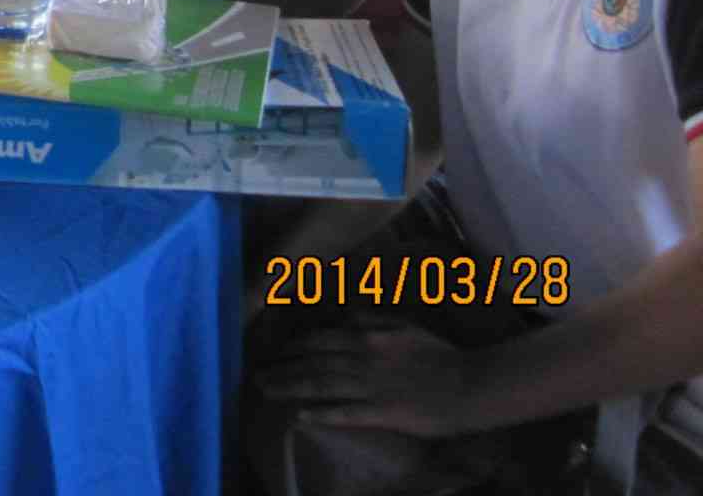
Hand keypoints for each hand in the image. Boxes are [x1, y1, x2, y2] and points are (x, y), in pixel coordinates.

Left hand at [257, 320, 479, 439]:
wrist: (472, 383)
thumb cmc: (440, 355)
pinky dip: (322, 413)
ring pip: (320, 384)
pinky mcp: (383, 412)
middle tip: (257, 375)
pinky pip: (346, 412)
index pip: (318, 338)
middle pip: (312, 361)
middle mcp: (362, 358)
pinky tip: (301, 416)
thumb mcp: (404, 326)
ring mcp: (371, 386)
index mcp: (367, 336)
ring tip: (266, 391)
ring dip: (290, 387)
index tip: (274, 352)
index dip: (292, 346)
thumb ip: (372, 319)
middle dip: (282, 367)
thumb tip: (346, 314)